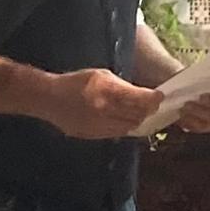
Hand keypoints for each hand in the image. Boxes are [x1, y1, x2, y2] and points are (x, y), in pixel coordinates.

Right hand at [43, 67, 162, 138]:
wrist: (49, 98)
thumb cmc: (76, 82)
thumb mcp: (101, 75)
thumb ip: (122, 86)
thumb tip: (142, 95)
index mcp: (105, 90)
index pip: (138, 98)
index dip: (152, 98)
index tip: (160, 96)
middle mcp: (103, 109)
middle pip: (137, 114)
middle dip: (148, 110)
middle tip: (153, 106)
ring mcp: (98, 124)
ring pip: (129, 127)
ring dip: (137, 120)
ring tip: (140, 113)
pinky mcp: (93, 135)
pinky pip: (116, 133)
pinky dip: (124, 127)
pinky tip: (125, 120)